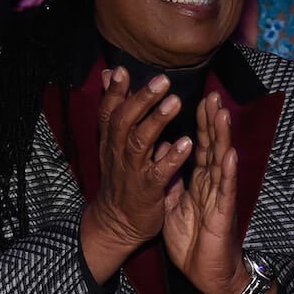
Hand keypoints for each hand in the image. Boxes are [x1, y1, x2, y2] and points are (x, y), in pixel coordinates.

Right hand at [81, 68, 191, 279]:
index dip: (113, 91)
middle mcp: (118, 154)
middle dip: (142, 100)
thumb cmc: (121, 179)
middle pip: (124, 122)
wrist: (117, 224)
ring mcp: (132, 172)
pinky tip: (185, 143)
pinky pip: (159, 172)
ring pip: (140, 142)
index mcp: (111, 142)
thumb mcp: (112, 145)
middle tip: (162, 80)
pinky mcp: (147, 190)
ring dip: (157, 121)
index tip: (122, 70)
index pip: (108, 112)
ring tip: (175, 103)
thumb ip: (117, 109)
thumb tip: (110, 75)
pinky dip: (172, 157)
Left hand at [161, 93, 244, 293]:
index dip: (199, 124)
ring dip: (222, 137)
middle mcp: (212, 184)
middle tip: (212, 95)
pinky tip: (230, 153)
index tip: (199, 99)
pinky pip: (225, 190)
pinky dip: (228, 171)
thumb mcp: (173, 206)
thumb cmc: (192, 241)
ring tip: (222, 113)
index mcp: (199, 182)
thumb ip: (171, 181)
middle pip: (212, 147)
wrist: (206, 274)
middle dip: (212, 121)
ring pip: (222, 161)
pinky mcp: (223, 213)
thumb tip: (164, 157)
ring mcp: (220, 197)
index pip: (199, 146)